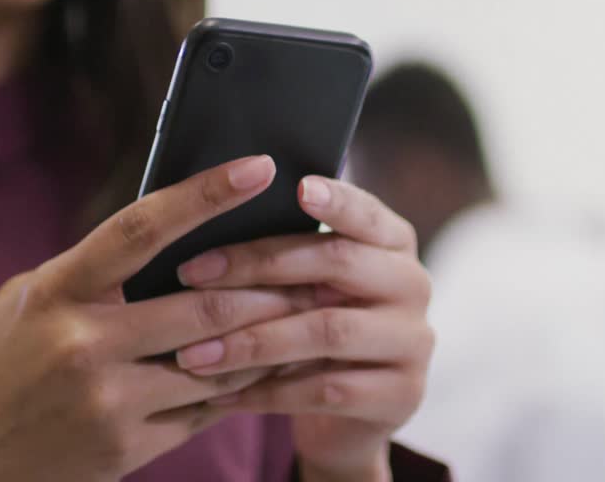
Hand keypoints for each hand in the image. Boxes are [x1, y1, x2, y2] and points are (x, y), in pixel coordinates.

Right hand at [0, 156, 317, 481]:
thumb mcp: (25, 303)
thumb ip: (92, 274)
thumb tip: (169, 235)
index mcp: (55, 293)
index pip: (141, 228)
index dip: (205, 193)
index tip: (257, 167)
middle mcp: (83, 346)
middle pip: (202, 305)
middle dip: (268, 284)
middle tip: (316, 260)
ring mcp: (108, 402)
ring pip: (218, 362)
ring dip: (269, 337)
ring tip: (309, 309)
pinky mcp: (127, 447)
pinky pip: (205, 409)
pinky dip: (243, 384)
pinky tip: (271, 364)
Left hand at [172, 177, 433, 481]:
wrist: (346, 416)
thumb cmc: (312, 327)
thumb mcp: (308, 285)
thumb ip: (286, 255)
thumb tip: (208, 222)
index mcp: (394, 243)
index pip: (367, 212)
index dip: (336, 200)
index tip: (297, 187)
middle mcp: (413, 284)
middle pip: (339, 262)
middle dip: (258, 266)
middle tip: (191, 273)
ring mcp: (413, 341)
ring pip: (328, 331)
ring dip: (253, 341)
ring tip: (194, 352)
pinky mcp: (402, 395)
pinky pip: (326, 390)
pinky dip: (267, 393)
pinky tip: (221, 393)